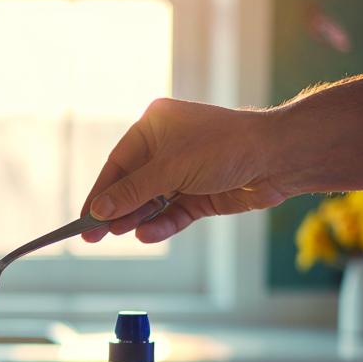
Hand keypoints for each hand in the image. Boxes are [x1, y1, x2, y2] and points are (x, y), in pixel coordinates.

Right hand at [80, 98, 292, 242]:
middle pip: (133, 184)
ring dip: (138, 218)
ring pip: (152, 201)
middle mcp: (167, 147)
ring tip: (118, 235)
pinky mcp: (201, 194)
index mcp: (155, 126)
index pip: (119, 163)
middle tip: (94, 236)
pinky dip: (161, 224)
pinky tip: (146, 234)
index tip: (84, 218)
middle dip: (117, 209)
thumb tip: (99, 211)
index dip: (101, 191)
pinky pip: (173, 212)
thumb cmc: (224, 147)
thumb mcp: (170, 169)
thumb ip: (132, 192)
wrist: (278, 158)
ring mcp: (185, 172)